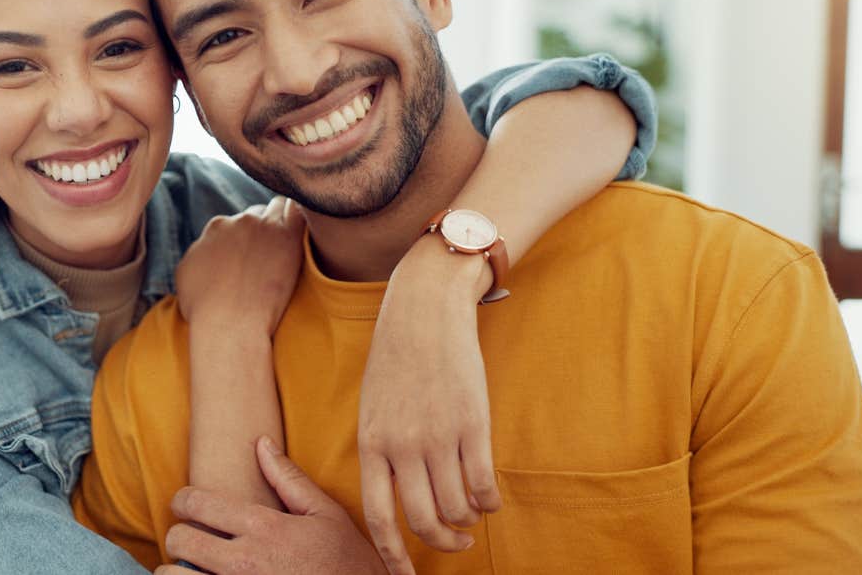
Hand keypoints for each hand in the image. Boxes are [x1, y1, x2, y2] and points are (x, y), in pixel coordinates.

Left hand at [154, 437, 386, 574]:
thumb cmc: (348, 562)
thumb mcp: (325, 515)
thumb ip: (288, 479)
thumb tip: (262, 443)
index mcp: (263, 527)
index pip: (195, 503)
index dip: (183, 500)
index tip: (185, 506)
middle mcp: (243, 561)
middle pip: (178, 539)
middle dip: (180, 536)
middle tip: (192, 540)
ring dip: (178, 571)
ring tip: (194, 569)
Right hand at [175, 196, 304, 336]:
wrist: (230, 325)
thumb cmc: (205, 309)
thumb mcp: (186, 275)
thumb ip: (198, 252)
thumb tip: (205, 248)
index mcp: (216, 227)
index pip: (234, 223)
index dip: (242, 239)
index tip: (249, 255)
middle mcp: (239, 220)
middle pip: (256, 214)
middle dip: (261, 229)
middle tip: (268, 252)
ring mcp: (264, 226)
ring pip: (278, 208)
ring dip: (280, 221)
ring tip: (284, 243)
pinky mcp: (288, 236)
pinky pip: (298, 212)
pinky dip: (299, 218)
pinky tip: (299, 233)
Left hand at [356, 234, 500, 574]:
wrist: (425, 311)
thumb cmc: (396, 358)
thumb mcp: (373, 405)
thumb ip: (381, 449)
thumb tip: (394, 494)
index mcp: (372, 443)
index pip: (378, 516)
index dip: (392, 556)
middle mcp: (403, 445)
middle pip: (423, 521)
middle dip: (442, 542)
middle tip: (455, 542)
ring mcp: (440, 436)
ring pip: (456, 507)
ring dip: (467, 521)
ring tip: (472, 516)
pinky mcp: (474, 424)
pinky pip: (484, 484)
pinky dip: (489, 502)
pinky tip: (489, 499)